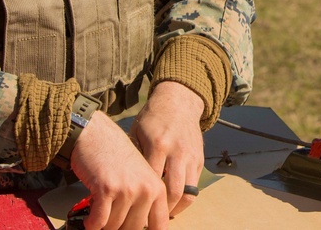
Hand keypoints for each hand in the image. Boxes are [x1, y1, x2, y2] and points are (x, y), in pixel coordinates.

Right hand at [70, 111, 168, 229]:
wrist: (96, 135)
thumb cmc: (115, 157)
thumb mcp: (139, 176)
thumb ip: (143, 201)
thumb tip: (138, 228)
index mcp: (157, 188)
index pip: (159, 225)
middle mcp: (146, 189)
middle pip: (132, 229)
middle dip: (117, 228)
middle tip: (109, 220)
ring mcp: (127, 189)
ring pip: (113, 226)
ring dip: (103, 225)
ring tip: (99, 216)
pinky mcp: (107, 189)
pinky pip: (99, 221)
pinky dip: (91, 224)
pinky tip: (89, 220)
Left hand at [131, 81, 206, 217]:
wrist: (179, 103)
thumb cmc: (153, 119)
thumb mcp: (136, 133)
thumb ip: (134, 158)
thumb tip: (121, 187)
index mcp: (158, 145)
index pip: (150, 181)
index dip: (140, 200)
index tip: (129, 211)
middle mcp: (177, 153)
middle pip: (171, 192)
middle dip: (159, 211)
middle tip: (145, 220)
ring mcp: (191, 157)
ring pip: (187, 193)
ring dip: (174, 209)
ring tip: (160, 216)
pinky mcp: (199, 159)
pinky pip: (195, 186)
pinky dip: (184, 199)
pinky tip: (171, 204)